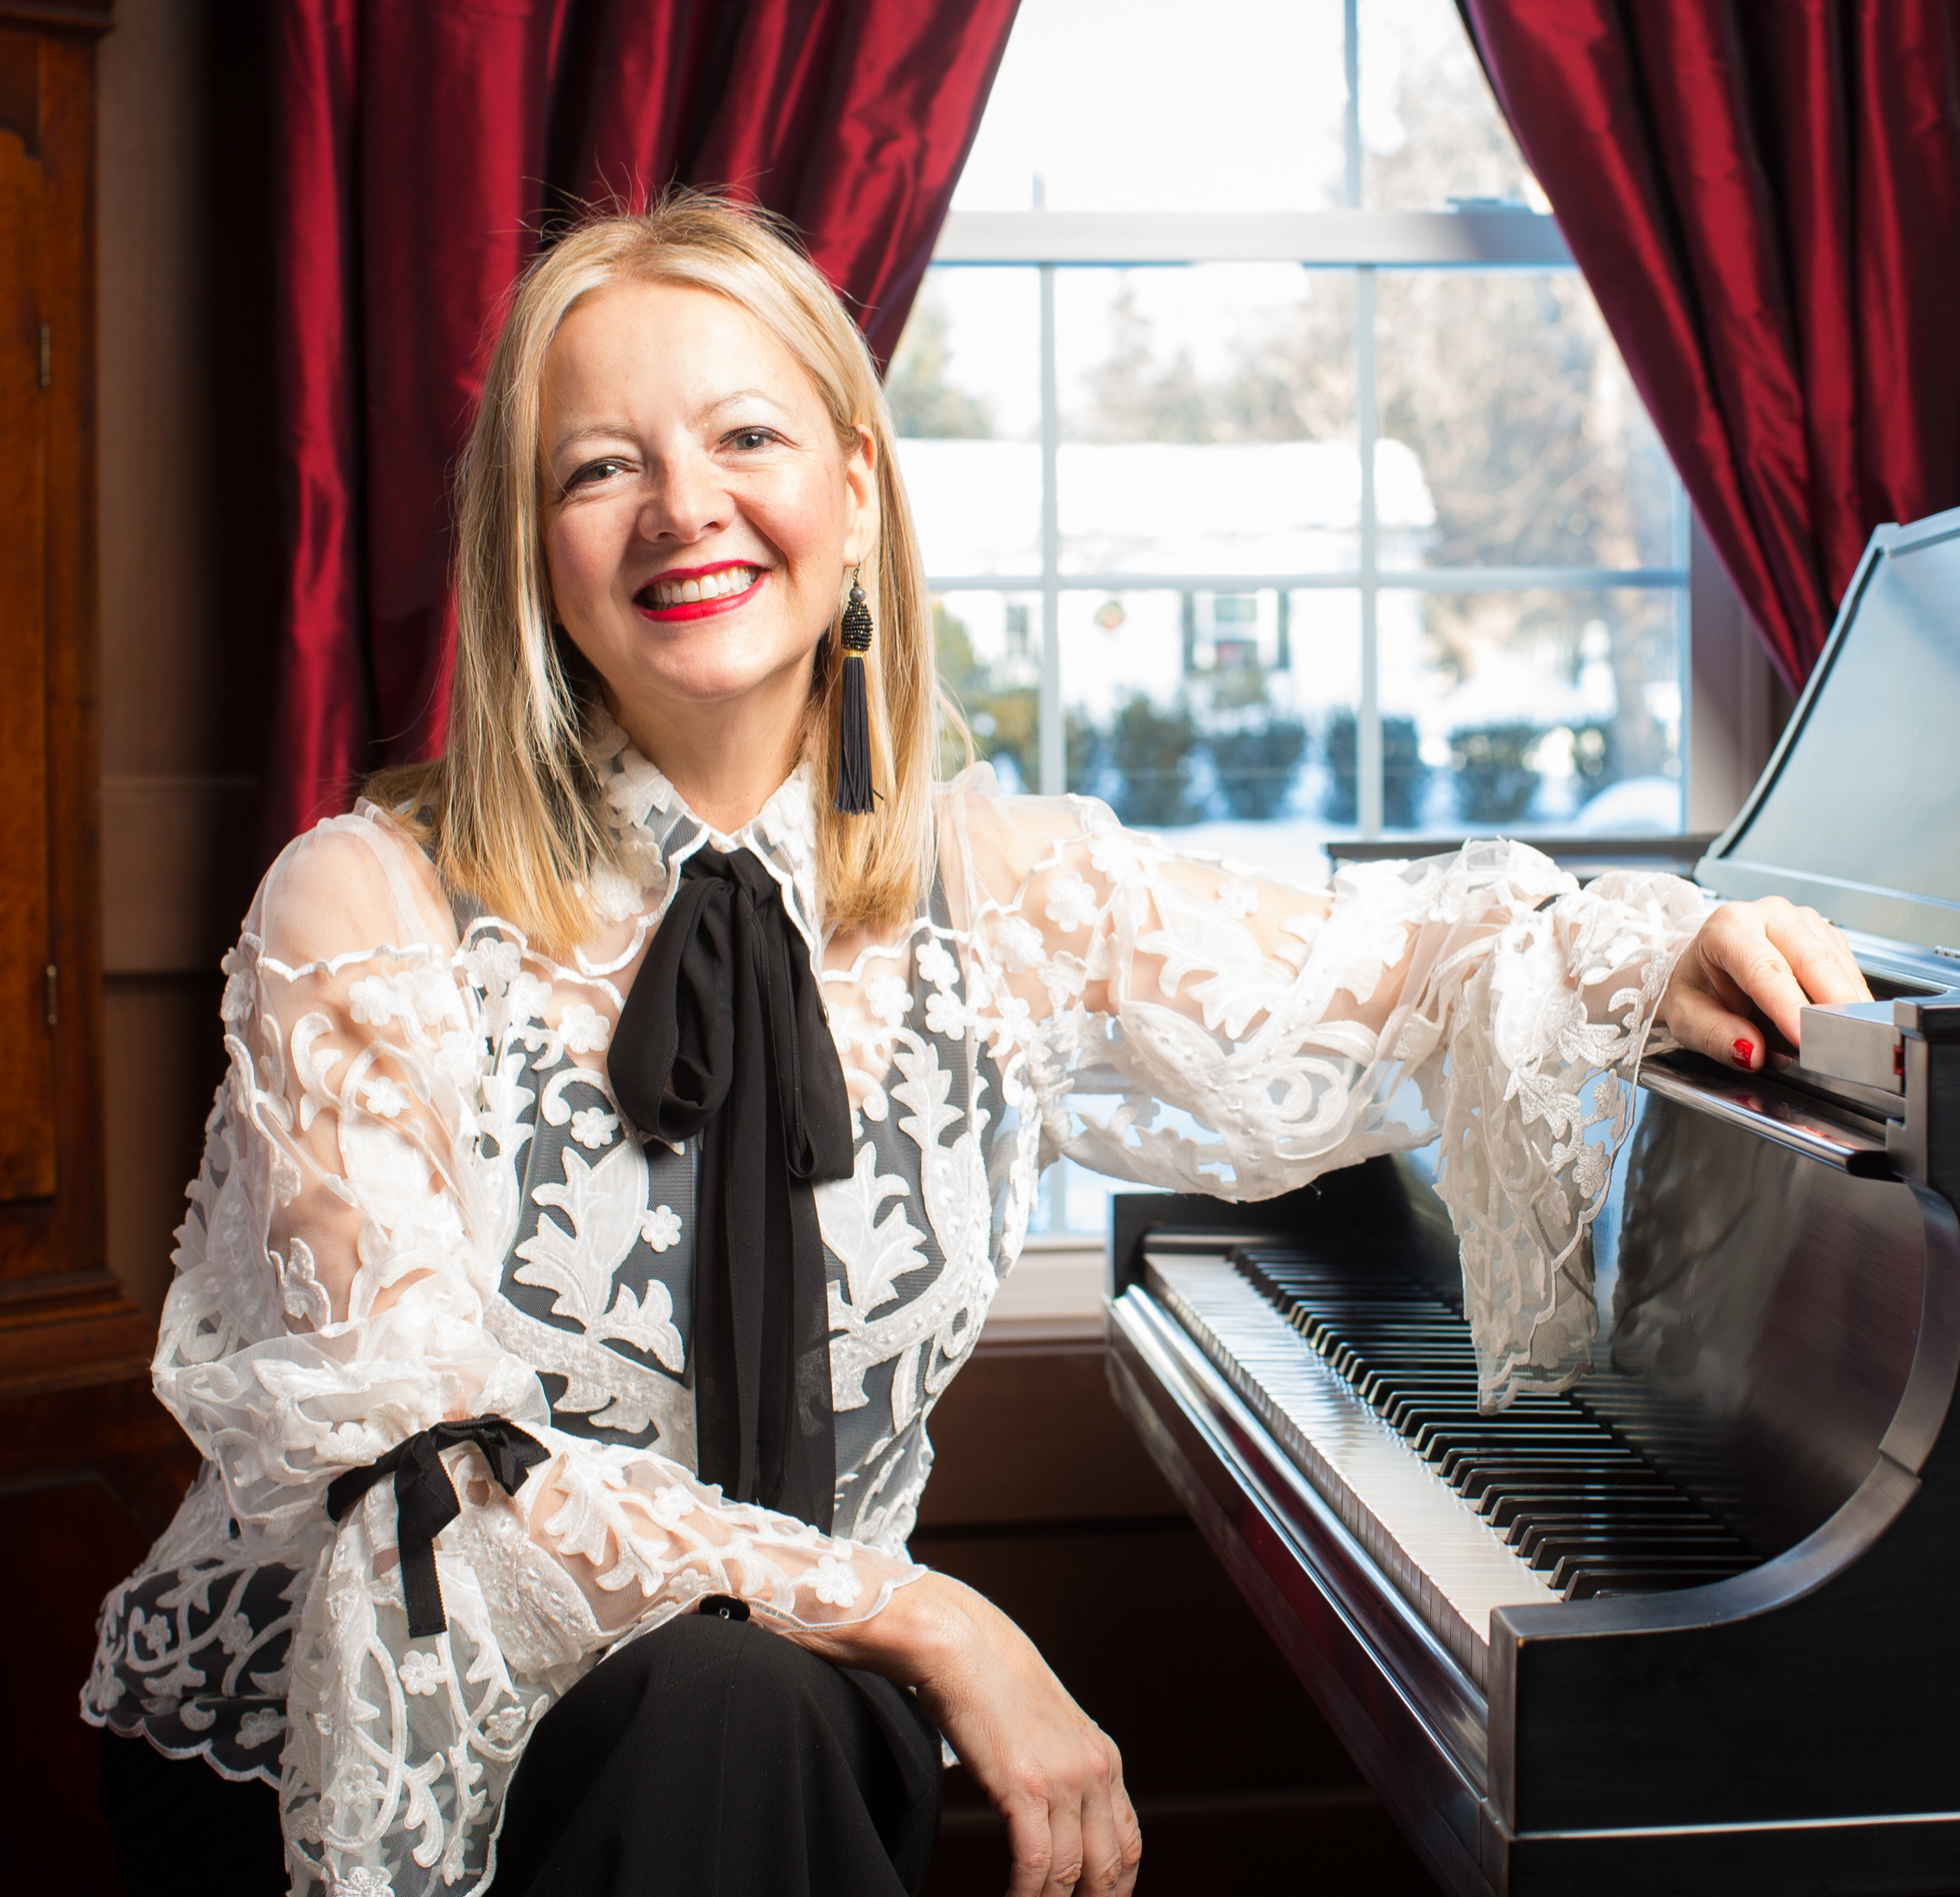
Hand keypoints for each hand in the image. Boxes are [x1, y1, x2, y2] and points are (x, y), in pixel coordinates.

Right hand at [787, 1573, 1141, 1895]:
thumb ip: (1056, 1762)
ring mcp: (1064, 1780)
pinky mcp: (1026, 1788)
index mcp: (1103, 1756)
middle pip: (1112, 1868)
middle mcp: (1095, 1770)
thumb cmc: (988, 1676)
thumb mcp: (1043, 1724)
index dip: (1114, 1887)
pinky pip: (1038, 1867)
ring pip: (1074, 1876)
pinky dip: (1026, 1896)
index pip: (1128, 1843)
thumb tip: (1045, 1804)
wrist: (957, 1641)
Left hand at [1661, 895, 1869, 1070]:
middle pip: (1813, 960)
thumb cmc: (1695, 986)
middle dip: (1832, 1005)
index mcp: (1729, 926)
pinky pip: (1847, 969)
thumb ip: (1715, 1035)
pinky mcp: (1824, 935)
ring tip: (1848, 1042)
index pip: (1765, 969)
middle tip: (1842, 1045)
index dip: (1788, 1006)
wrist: (1700, 966)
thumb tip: (1752, 1053)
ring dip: (1847, 1005)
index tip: (1804, 1037)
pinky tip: (1848, 1023)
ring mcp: (1801, 922)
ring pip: (1837, 964)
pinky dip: (1851, 999)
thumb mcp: (1686, 1017)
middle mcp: (1769, 916)